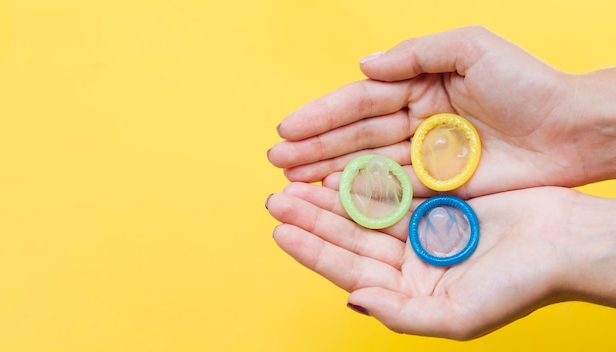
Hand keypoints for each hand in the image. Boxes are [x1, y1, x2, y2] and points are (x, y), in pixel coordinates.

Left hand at [266, 182, 615, 338]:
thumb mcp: (459, 316)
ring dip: (330, 200)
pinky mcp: (435, 203)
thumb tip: (352, 302)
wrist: (567, 242)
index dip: (314, 252)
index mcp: (410, 293)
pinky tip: (338, 171)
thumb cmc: (520, 285)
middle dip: (312, 221)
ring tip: (295, 184)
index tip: (280, 233)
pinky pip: (391, 191)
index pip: (350, 272)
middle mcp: (410, 264)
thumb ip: (401, 315)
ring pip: (364, 213)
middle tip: (277, 200)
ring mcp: (421, 231)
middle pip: (350, 240)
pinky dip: (364, 181)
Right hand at [268, 26, 615, 197]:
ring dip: (329, 173)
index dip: (322, 114)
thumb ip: (414, 54)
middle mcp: (414, 120)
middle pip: (356, 136)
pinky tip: (332, 198)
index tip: (286, 128)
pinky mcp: (439, 185)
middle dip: (314, 147)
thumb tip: (363, 65)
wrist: (573, 129)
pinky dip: (362, 195)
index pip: (360, 100)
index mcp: (418, 84)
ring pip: (367, 165)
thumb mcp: (471, 49)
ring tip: (292, 182)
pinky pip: (393, 190)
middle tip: (276, 161)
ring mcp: (424, 155)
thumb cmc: (527, 82)